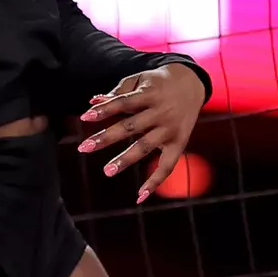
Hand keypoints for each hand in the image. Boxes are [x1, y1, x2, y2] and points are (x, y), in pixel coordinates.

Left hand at [78, 64, 206, 203]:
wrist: (193, 84)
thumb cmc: (158, 82)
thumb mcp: (140, 79)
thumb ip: (117, 92)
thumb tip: (92, 102)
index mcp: (150, 94)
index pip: (124, 102)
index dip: (105, 109)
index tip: (85, 117)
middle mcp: (161, 112)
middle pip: (131, 126)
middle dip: (107, 137)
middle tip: (84, 147)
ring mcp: (171, 129)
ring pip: (146, 146)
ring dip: (126, 159)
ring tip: (106, 170)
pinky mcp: (179, 143)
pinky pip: (168, 166)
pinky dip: (156, 182)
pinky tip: (139, 196)